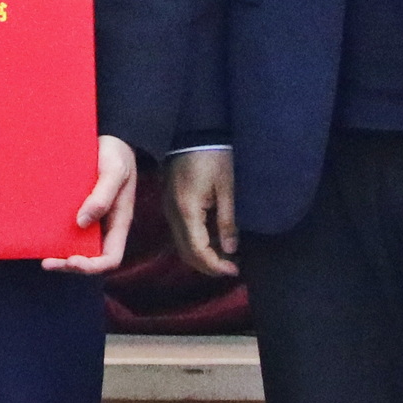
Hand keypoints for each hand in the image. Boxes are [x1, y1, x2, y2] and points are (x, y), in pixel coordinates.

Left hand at [48, 134, 138, 272]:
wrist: (110, 138)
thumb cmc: (116, 154)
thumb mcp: (114, 172)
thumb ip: (102, 197)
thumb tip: (81, 222)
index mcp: (119, 222)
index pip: (111, 258)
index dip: (92, 266)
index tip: (71, 260)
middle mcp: (106, 225)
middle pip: (92, 258)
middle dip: (71, 265)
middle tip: (47, 262)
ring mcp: (93, 219)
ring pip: (79, 247)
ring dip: (61, 254)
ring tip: (41, 254)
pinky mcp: (80, 208)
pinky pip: (70, 229)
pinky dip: (57, 236)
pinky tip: (40, 233)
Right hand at [165, 146, 240, 276]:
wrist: (193, 132)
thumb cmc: (213, 157)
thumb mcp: (226, 188)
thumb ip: (227, 221)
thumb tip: (230, 249)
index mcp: (187, 210)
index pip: (198, 250)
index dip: (215, 265)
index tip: (234, 270)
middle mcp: (172, 213)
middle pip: (186, 252)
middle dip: (208, 266)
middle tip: (231, 268)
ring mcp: (169, 208)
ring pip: (181, 244)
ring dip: (202, 256)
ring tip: (225, 258)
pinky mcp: (170, 203)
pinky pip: (180, 232)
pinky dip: (196, 243)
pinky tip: (213, 241)